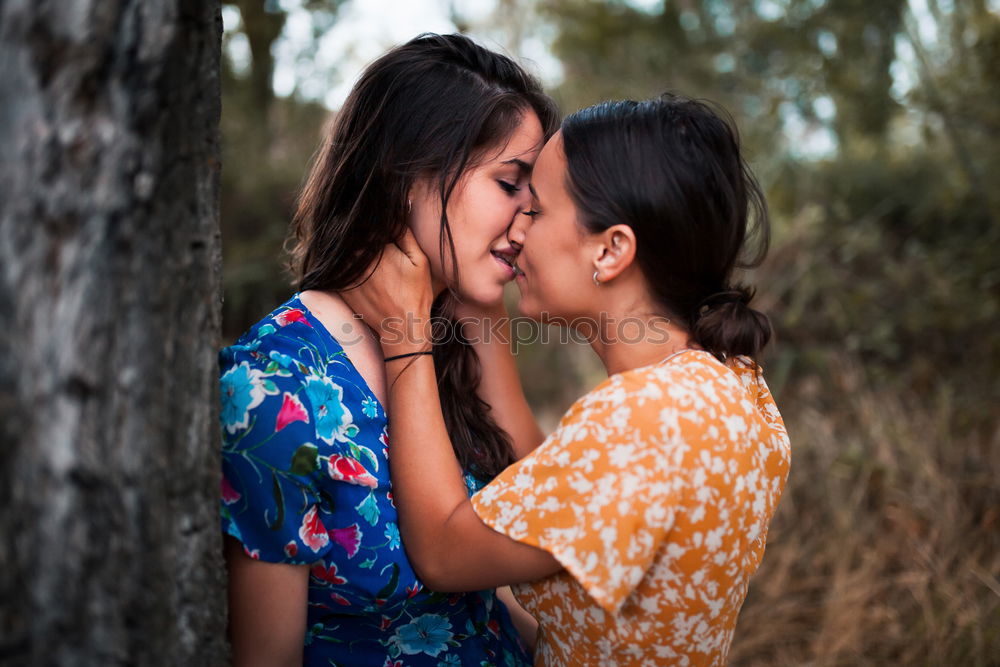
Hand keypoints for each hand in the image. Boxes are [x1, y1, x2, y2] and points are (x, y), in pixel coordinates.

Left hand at [341, 229, 434, 353]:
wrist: (400, 327)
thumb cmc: (415, 294)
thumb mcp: (419, 260)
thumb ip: (404, 232)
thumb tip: (400, 207)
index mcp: (374, 248)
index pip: (364, 223)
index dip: (370, 219)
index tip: (375, 219)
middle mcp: (354, 259)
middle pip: (349, 236)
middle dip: (356, 231)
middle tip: (367, 231)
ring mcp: (344, 274)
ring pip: (341, 251)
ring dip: (347, 247)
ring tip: (365, 252)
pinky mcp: (340, 287)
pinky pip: (335, 268)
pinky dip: (340, 263)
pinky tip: (360, 269)